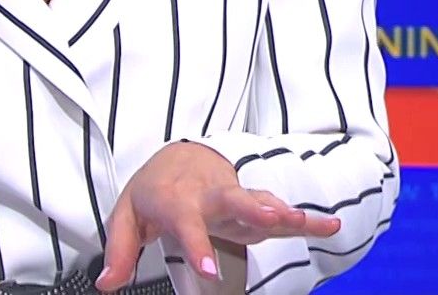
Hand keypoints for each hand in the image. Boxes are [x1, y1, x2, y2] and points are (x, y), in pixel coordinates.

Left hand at [94, 142, 340, 290]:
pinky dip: (307, 219)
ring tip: (302, 222)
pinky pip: (282, 211)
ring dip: (283, 211)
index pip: (186, 224)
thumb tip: (107, 284)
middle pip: (233, 200)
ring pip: (261, 201)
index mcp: (177, 200)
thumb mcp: (127, 217)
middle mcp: (209, 194)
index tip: (209, 272)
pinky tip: (330, 226)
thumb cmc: (153, 192)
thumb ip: (120, 251)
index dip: (198, 246)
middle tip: (273, 221)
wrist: (178, 156)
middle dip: (253, 210)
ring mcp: (235, 197)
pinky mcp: (253, 204)